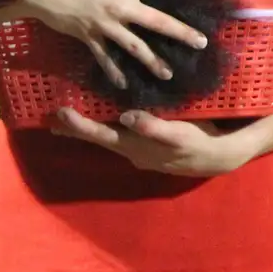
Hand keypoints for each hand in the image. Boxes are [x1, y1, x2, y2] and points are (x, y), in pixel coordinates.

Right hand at [20, 0, 207, 86]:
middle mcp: (123, 6)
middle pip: (158, 22)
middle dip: (181, 33)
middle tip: (201, 43)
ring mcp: (107, 25)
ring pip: (135, 47)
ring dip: (153, 61)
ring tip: (169, 74)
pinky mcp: (89, 38)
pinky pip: (104, 58)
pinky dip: (114, 72)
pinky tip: (124, 84)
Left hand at [52, 108, 257, 175]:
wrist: (219, 158)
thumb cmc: (199, 141)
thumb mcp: (179, 134)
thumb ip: (153, 127)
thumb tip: (127, 118)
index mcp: (135, 145)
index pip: (100, 134)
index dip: (79, 125)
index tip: (60, 113)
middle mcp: (132, 151)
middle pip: (99, 138)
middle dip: (76, 129)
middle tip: (53, 118)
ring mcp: (141, 153)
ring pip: (109, 139)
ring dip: (90, 130)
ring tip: (72, 121)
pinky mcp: (151, 149)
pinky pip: (123, 137)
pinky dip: (110, 129)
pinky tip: (112, 123)